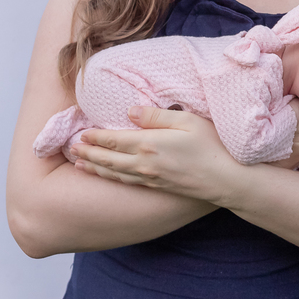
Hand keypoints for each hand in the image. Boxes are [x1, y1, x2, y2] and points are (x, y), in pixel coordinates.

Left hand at [73, 107, 238, 204]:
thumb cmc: (212, 146)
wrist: (226, 179)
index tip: (81, 133)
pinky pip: (126, 182)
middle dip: (88, 153)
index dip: (95, 137)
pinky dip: (110, 178)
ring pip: (114, 173)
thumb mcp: (187, 121)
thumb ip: (156, 115)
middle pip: (108, 158)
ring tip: (79, 164)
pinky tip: (107, 175)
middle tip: (71, 149)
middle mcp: (144, 163)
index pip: (114, 139)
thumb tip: (129, 112)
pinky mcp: (157, 186)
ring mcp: (150, 178)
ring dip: (94, 168)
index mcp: (149, 144)